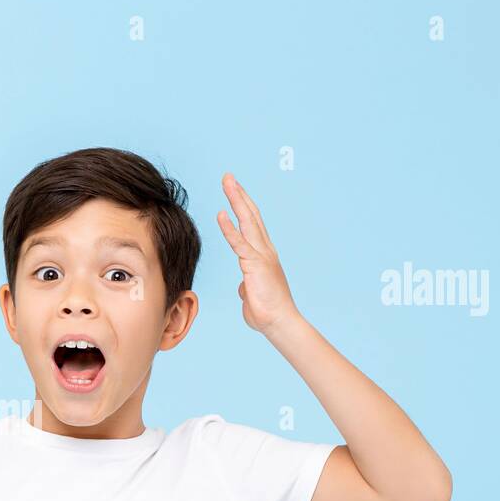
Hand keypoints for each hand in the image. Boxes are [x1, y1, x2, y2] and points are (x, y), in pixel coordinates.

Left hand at [216, 172, 301, 333]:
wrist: (279, 323)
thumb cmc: (267, 313)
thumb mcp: (252, 295)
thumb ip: (246, 286)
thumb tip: (243, 287)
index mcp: (263, 255)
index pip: (251, 225)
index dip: (242, 206)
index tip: (233, 191)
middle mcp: (264, 250)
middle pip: (251, 215)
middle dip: (239, 194)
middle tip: (228, 177)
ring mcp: (261, 255)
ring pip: (247, 221)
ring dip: (236, 200)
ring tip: (227, 182)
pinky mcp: (254, 265)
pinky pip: (239, 243)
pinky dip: (229, 228)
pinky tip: (221, 214)